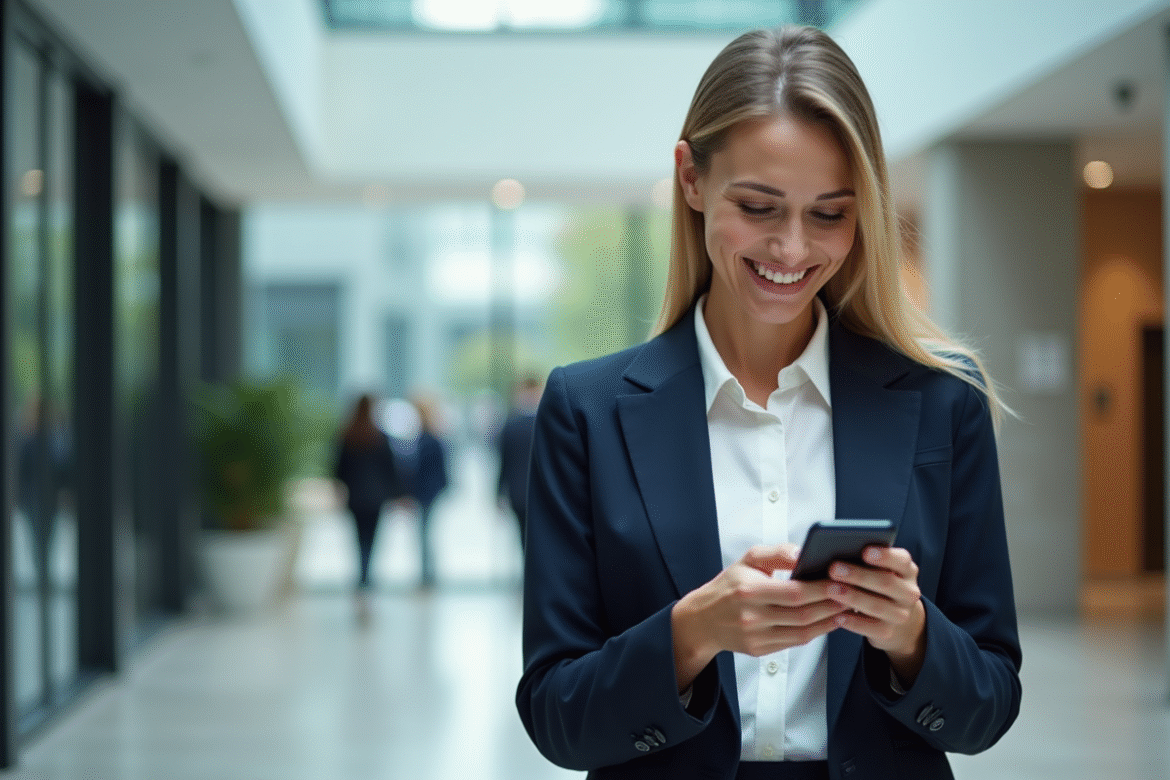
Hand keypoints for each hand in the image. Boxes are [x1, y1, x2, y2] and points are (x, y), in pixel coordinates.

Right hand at [671, 544, 846, 691]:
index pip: (794, 592)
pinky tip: (827, 621)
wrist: (703, 619)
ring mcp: (756, 636)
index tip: (840, 581)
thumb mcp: (748, 560)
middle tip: (851, 595)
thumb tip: (803, 553)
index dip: (821, 589)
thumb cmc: (730, 585)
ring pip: (802, 632)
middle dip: (830, 605)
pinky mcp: (760, 650)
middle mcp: (752, 616)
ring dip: (828, 622)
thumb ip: (776, 553)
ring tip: (844, 609)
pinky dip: (815, 633)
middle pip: (802, 615)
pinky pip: (794, 643)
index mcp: (749, 590)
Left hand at [826, 546, 925, 682]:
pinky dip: (854, 622)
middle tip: (834, 569)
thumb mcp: (879, 569)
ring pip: (877, 606)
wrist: (894, 616)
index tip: (865, 552)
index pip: (901, 560)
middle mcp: (909, 592)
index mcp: (907, 570)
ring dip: (853, 598)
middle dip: (858, 575)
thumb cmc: (877, 584)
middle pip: (886, 582)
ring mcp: (901, 614)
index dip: (885, 556)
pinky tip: (837, 616)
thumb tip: (837, 551)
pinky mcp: (888, 632)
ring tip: (831, 590)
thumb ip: (865, 561)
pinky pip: (871, 628)